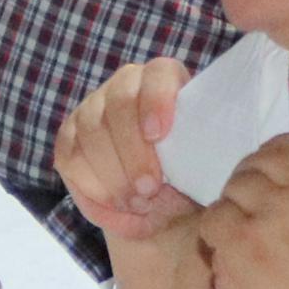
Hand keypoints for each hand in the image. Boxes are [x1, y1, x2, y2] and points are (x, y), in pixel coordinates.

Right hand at [55, 59, 214, 288]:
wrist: (167, 215)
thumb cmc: (197, 185)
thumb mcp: (213, 171)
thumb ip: (212, 158)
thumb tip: (218, 162)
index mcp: (169, 84)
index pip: (158, 73)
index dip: (155, 99)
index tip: (160, 134)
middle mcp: (126, 87)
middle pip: (115, 103)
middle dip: (130, 150)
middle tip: (149, 189)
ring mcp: (93, 110)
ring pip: (88, 130)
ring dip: (112, 174)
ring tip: (137, 205)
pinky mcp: (71, 139)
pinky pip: (70, 157)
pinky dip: (92, 190)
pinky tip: (118, 213)